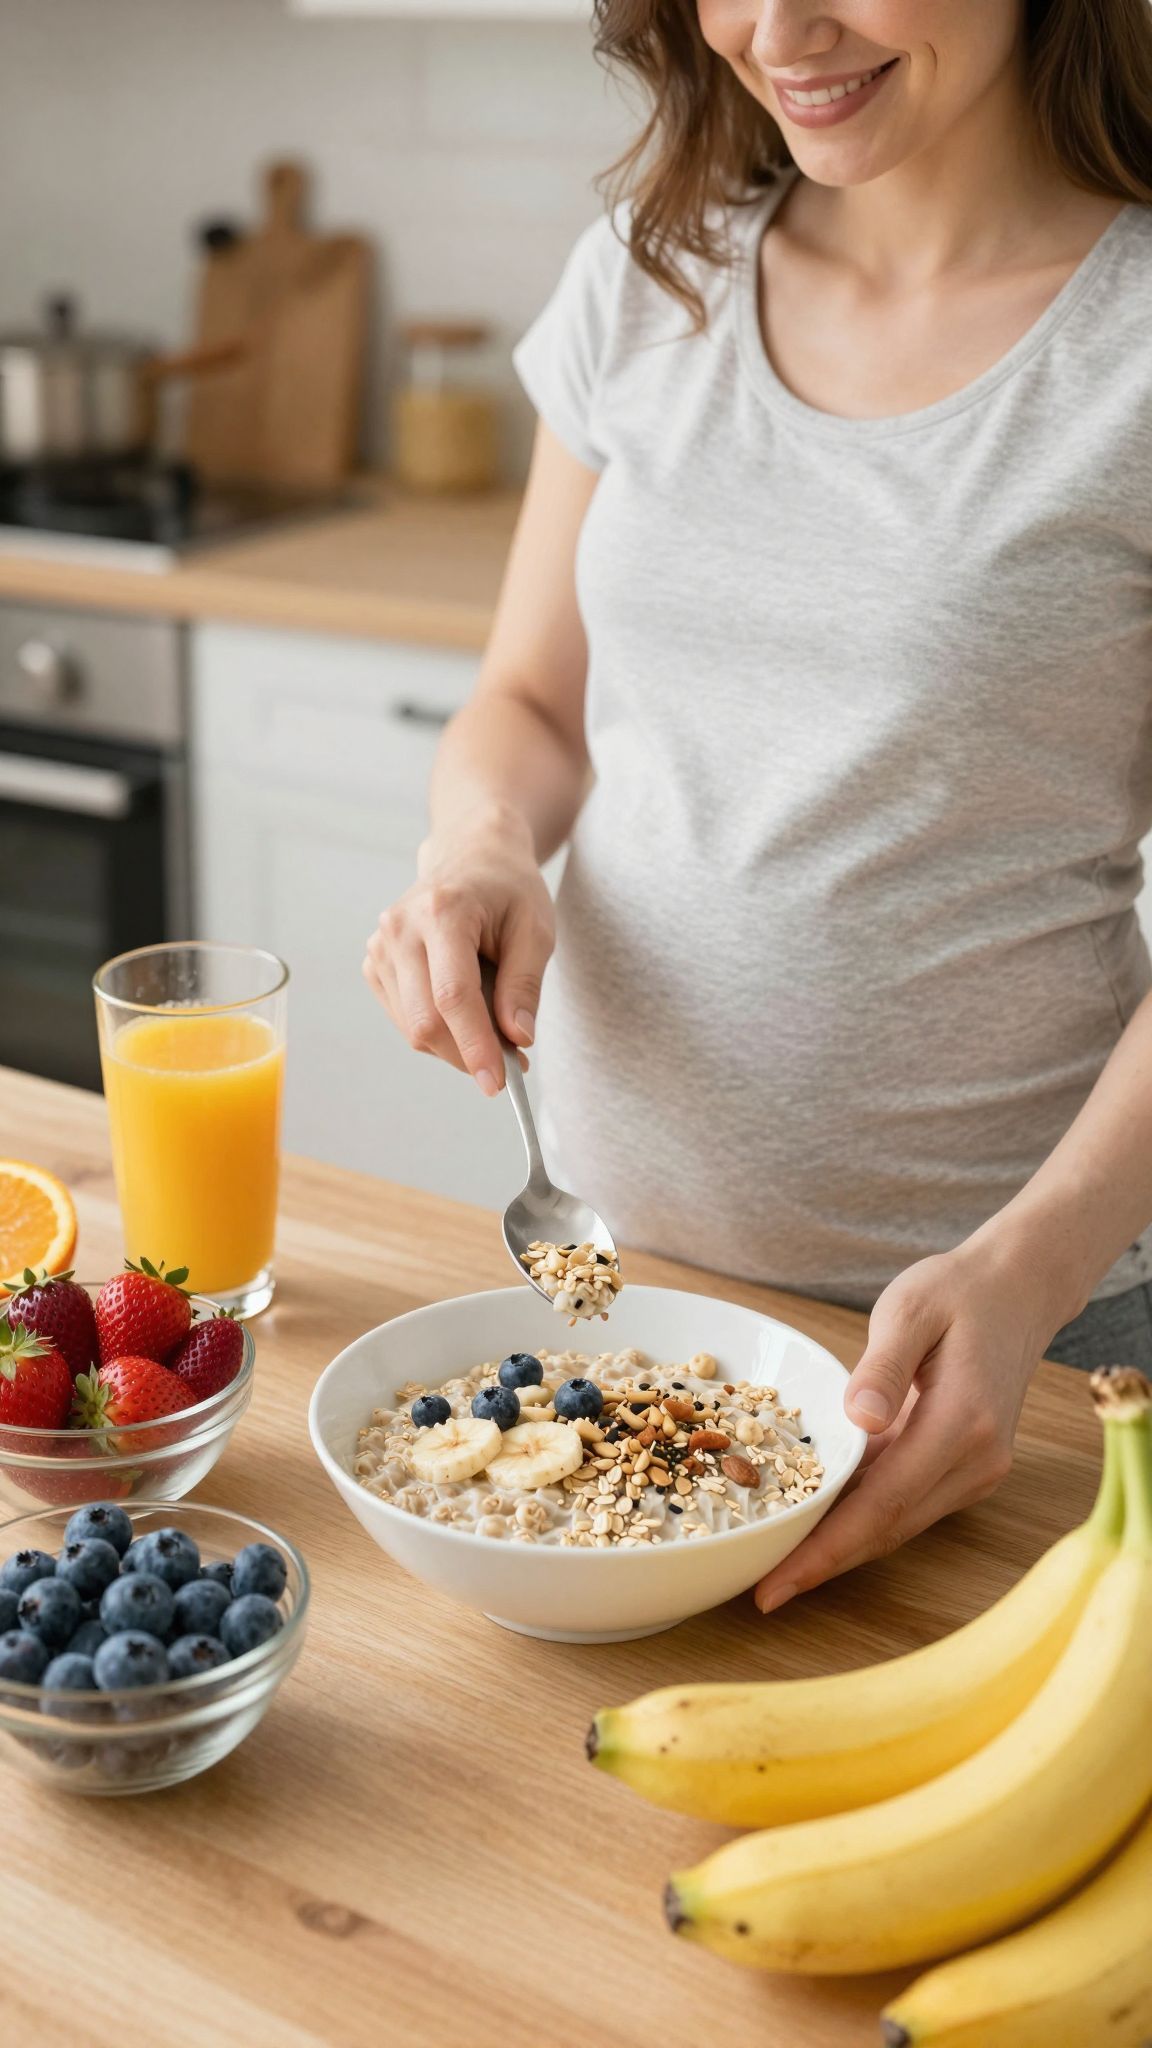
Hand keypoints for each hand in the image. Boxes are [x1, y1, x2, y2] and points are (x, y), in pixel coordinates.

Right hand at [362, 804, 553, 1095]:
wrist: (471, 856)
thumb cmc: (509, 890)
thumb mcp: (536, 929)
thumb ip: (524, 985)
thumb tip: (517, 1040)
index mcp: (443, 912)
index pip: (453, 997)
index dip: (475, 1046)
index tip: (497, 1084)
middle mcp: (400, 929)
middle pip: (426, 1020)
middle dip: (468, 1055)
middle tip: (511, 1063)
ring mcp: (380, 946)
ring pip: (413, 1027)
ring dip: (455, 1046)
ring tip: (493, 1028)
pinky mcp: (374, 963)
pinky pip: (405, 1019)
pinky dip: (438, 1030)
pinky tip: (464, 1011)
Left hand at [754, 1235, 1061, 1613]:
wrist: (1018, 1290)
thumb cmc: (957, 1292)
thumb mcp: (911, 1310)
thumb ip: (883, 1366)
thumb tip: (859, 1419)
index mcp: (963, 1422)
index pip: (885, 1503)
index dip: (827, 1550)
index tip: (777, 1584)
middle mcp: (977, 1459)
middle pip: (890, 1528)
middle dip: (824, 1563)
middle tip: (761, 1590)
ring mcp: (978, 1469)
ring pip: (899, 1523)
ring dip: (842, 1546)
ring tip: (779, 1566)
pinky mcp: (969, 1467)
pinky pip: (908, 1502)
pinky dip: (863, 1517)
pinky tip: (818, 1522)